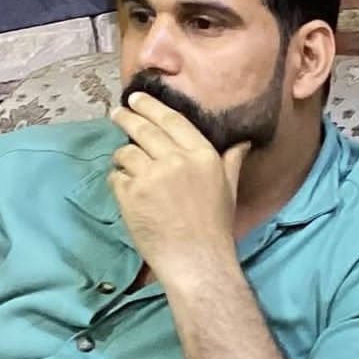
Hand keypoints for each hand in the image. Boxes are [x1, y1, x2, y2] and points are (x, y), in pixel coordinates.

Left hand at [109, 92, 248, 286]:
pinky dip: (118, 181)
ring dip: (123, 157)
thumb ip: (230, 161)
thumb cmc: (215, 226)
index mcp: (203, 155)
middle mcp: (176, 160)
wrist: (196, 260)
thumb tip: (242, 142)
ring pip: (125, 152)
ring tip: (126, 164)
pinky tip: (127, 191)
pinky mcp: (130, 194)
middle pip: (143, 129)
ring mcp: (151, 176)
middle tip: (117, 113)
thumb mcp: (229, 188)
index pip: (172, 120)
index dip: (151, 106)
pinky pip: (116, 177)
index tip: (137, 98)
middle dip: (127, 117)